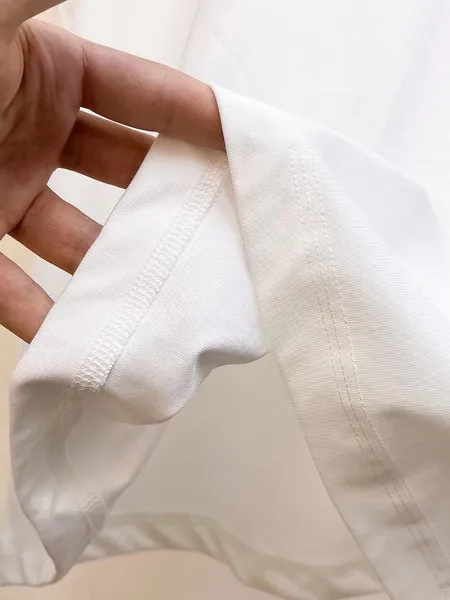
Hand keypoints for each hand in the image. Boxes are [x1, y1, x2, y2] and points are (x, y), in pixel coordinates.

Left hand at [0, 0, 223, 341]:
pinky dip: (45, 319)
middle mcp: (31, 134)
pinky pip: (15, 289)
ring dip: (113, 275)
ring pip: (78, 242)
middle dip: (169, 205)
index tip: (248, 149)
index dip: (197, 119)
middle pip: (124, 177)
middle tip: (219, 238)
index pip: (143, 98)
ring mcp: (2, 193)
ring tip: (163, 306)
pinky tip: (80, 345)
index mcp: (46, 73)